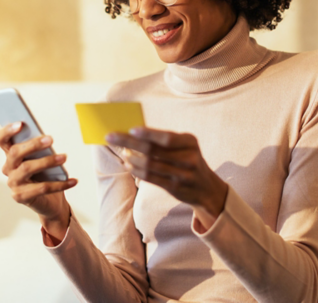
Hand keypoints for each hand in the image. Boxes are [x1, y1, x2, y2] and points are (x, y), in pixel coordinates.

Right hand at [0, 122, 76, 238]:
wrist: (49, 201)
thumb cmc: (45, 175)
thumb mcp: (42, 158)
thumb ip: (40, 148)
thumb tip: (46, 138)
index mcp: (10, 155)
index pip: (1, 140)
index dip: (7, 131)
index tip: (21, 123)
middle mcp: (8, 168)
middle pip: (15, 153)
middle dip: (33, 144)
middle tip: (51, 139)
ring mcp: (13, 183)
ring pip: (27, 168)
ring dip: (47, 161)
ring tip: (64, 157)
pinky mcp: (21, 197)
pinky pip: (41, 188)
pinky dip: (60, 184)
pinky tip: (73, 180)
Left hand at [106, 127, 227, 227]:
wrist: (206, 188)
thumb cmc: (188, 160)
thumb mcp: (184, 146)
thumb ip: (163, 141)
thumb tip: (133, 133)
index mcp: (190, 142)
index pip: (166, 137)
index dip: (148, 134)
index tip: (130, 129)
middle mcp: (188, 157)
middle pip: (153, 150)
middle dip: (129, 143)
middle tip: (111, 137)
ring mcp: (183, 174)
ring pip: (150, 165)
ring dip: (132, 159)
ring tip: (124, 154)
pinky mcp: (175, 188)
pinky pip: (151, 178)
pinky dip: (137, 171)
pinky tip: (130, 165)